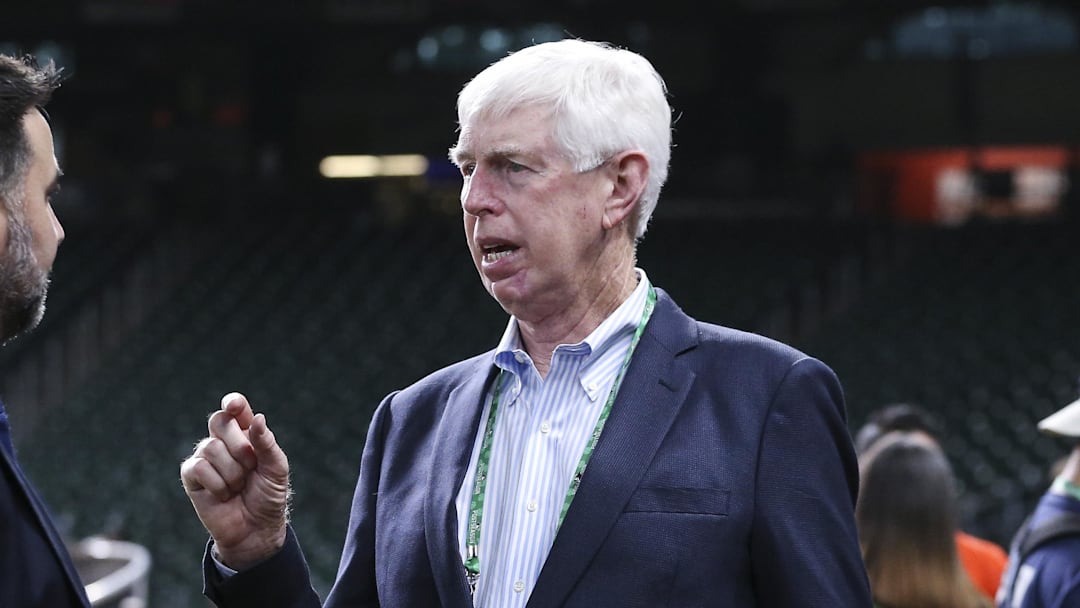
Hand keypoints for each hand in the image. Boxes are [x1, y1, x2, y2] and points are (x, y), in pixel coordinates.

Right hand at [180, 392, 290, 570]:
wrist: (256, 528)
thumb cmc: (268, 496)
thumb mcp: (276, 468)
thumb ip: (266, 443)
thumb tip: (257, 417)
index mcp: (246, 434)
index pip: (235, 409)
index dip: (233, 403)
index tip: (234, 405)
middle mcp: (223, 441)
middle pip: (220, 421)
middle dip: (240, 445)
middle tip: (250, 467)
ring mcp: (205, 458)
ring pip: (210, 447)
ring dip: (231, 471)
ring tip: (238, 486)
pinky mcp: (192, 477)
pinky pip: (198, 467)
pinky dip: (217, 484)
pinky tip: (224, 494)